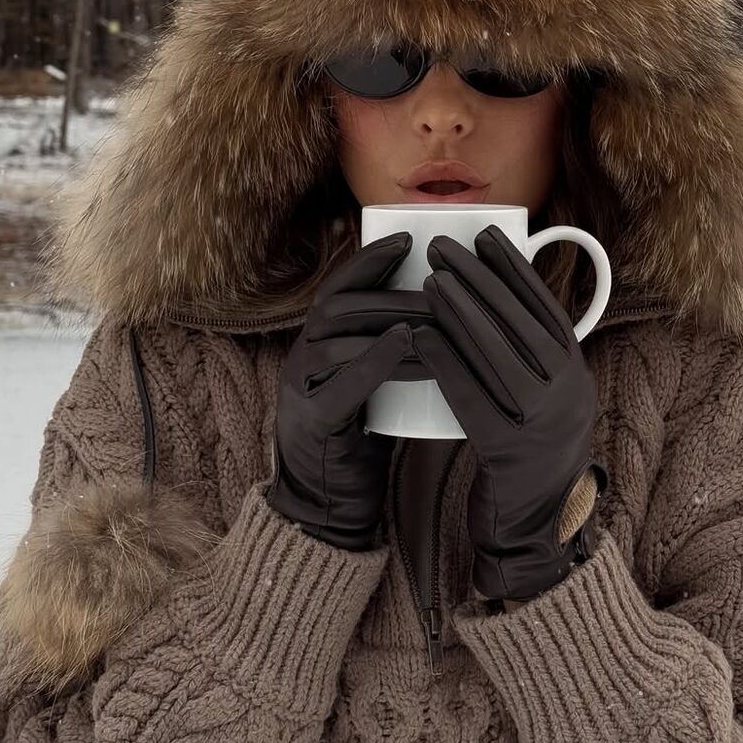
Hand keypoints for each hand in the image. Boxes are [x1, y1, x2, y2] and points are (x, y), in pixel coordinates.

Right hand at [265, 231, 435, 550]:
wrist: (328, 505)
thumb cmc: (361, 436)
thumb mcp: (373, 380)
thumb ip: (389, 346)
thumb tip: (442, 305)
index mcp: (318, 342)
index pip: (340, 286)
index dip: (372, 259)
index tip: (410, 237)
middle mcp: (302, 357)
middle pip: (341, 306)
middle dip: (392, 292)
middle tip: (440, 288)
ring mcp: (301, 387)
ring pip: (338, 337)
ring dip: (390, 321)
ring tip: (436, 319)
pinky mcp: (311, 420)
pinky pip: (339, 381)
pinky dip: (374, 358)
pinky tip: (407, 344)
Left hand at [412, 224, 605, 600]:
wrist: (535, 530)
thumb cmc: (526, 455)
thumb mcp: (545, 400)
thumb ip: (530, 355)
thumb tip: (498, 294)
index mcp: (576, 374)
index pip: (545, 307)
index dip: (514, 268)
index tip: (485, 235)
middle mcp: (570, 393)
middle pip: (520, 322)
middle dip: (480, 279)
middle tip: (444, 248)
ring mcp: (545, 422)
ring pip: (498, 352)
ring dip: (461, 310)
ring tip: (430, 279)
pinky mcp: (511, 450)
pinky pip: (474, 394)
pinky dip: (447, 360)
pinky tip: (421, 336)